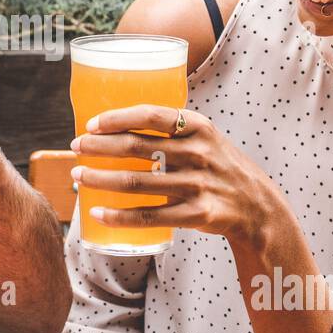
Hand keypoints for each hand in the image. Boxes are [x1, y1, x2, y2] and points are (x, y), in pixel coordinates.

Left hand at [68, 104, 281, 244]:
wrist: (258, 207)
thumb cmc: (218, 166)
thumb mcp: (205, 138)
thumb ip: (171, 130)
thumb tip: (117, 125)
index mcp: (199, 127)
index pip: (151, 115)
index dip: (117, 118)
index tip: (90, 124)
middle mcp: (199, 153)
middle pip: (137, 147)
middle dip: (99, 147)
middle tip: (74, 148)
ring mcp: (198, 185)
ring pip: (136, 182)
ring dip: (100, 178)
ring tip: (77, 176)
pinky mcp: (197, 214)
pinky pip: (148, 216)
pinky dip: (118, 216)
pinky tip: (97, 212)